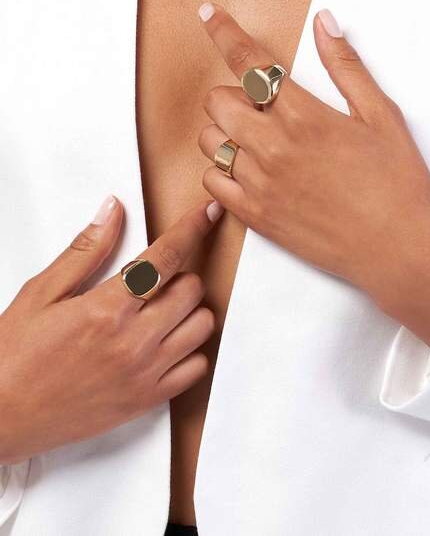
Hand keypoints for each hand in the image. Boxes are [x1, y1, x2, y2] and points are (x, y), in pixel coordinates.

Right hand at [0, 196, 222, 463]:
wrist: (2, 417)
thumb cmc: (15, 356)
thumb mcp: (42, 293)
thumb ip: (86, 251)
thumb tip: (112, 211)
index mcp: (107, 308)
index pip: (166, 257)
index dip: (192, 228)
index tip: (208, 214)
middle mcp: (134, 341)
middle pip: (193, 289)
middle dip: (181, 275)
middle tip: (159, 281)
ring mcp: (146, 373)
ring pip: (202, 327)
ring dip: (190, 311)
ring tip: (164, 312)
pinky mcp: (149, 399)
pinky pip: (197, 368)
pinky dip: (191, 351)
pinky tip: (167, 344)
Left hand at [197, 4, 429, 357]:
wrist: (396, 248)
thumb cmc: (397, 184)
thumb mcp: (381, 116)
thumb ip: (347, 69)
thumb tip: (325, 27)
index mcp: (303, 116)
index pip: (249, 62)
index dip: (224, 32)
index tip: (208, 14)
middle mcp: (272, 148)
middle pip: (218, 103)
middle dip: (232, 95)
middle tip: (258, 107)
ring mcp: (259, 185)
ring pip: (210, 143)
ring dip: (224, 133)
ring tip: (254, 142)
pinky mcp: (256, 217)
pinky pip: (213, 185)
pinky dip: (221, 173)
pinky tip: (246, 174)